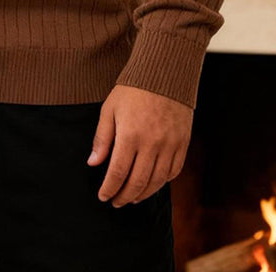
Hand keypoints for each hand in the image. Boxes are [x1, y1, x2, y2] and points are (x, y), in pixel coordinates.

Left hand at [86, 85, 191, 205]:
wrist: (164, 73)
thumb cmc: (132, 90)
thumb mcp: (110, 109)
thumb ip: (102, 138)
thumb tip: (93, 164)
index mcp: (130, 135)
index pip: (118, 173)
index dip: (109, 189)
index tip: (103, 197)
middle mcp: (151, 144)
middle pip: (137, 183)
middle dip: (124, 196)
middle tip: (116, 202)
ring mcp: (169, 145)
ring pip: (156, 182)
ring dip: (143, 194)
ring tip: (132, 198)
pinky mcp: (182, 143)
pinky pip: (173, 172)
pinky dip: (162, 183)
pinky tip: (152, 184)